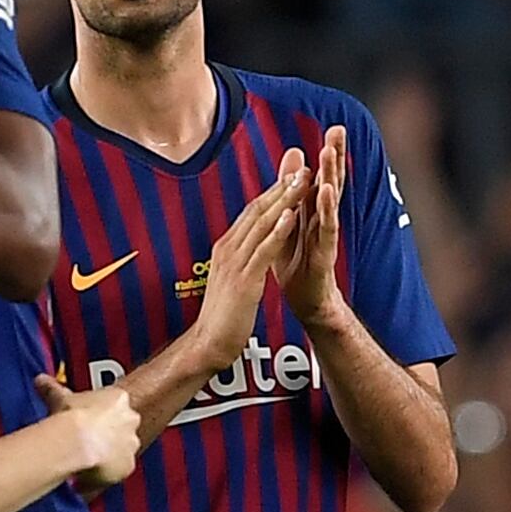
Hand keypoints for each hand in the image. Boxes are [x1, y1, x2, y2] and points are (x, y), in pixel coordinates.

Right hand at [36, 376, 140, 488]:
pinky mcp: (128, 465)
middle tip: (88, 436)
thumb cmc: (71, 417)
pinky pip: (118, 469)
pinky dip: (107, 471)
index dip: (100, 411)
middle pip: (123, 426)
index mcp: (119, 398)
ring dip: (109, 452)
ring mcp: (131, 444)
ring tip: (86, 456)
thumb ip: (52, 389)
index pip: (115, 402)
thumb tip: (41, 381)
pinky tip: (89, 471)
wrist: (77, 442)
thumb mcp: (59, 397)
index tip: (88, 415)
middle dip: (108, 432)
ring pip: (123, 449)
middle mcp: (130, 420)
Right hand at [186, 152, 307, 370]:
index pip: (251, 214)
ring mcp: (235, 263)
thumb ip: (239, 259)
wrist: (208, 343)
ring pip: (262, 224)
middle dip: (280, 188)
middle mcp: (228, 249)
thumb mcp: (230, 279)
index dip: (272, 193)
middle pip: (257, 211)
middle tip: (301, 167)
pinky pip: (263, 250)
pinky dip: (277, 230)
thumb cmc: (222, 315)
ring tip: (302, 181)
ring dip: (283, 201)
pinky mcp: (245, 279)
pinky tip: (290, 216)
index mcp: (226, 248)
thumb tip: (248, 246)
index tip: (291, 176)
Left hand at [278, 125, 346, 327]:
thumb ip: (293, 191)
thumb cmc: (297, 261)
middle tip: (339, 130)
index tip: (333, 128)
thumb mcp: (291, 220)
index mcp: (313, 211)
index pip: (323, 177)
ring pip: (330, 202)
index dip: (328, 155)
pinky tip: (324, 191)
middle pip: (331, 183)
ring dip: (330, 177)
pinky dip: (326, 209)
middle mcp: (324, 220)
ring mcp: (326, 236)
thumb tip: (294, 153)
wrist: (305, 301)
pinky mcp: (324, 253)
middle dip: (335, 157)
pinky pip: (326, 229)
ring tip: (329, 153)